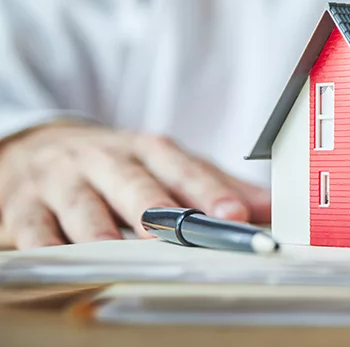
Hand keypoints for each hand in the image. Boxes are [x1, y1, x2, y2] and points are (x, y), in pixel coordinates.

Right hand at [0, 123, 269, 248]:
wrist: (39, 146)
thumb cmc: (117, 164)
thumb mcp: (165, 164)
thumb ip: (216, 184)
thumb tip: (270, 209)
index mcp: (148, 149)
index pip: (183, 169)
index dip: (211, 192)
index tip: (236, 214)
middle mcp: (106, 160)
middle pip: (133, 182)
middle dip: (155, 206)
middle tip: (175, 230)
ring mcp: (63, 181)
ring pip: (82, 204)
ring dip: (99, 228)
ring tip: (115, 249)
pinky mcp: (24, 206)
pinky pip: (32, 227)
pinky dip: (43, 243)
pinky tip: (58, 257)